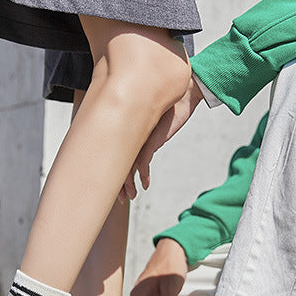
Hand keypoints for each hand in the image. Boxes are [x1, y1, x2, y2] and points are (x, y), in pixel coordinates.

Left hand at [121, 76, 202, 200]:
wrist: (181, 96)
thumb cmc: (169, 108)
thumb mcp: (153, 125)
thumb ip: (145, 137)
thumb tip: (141, 152)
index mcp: (126, 132)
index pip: (114, 156)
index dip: (113, 174)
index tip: (115, 188)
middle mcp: (129, 134)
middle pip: (116, 163)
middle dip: (117, 184)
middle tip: (119, 199)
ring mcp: (138, 137)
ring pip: (126, 165)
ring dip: (128, 184)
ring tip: (131, 196)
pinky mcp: (149, 139)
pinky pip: (142, 162)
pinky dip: (142, 175)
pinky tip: (145, 184)